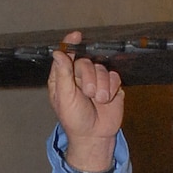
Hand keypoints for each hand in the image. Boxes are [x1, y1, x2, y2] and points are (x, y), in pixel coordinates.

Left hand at [48, 30, 123, 172]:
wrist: (95, 135)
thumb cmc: (74, 119)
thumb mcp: (64, 98)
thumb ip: (62, 74)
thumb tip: (58, 53)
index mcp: (63, 77)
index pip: (66, 54)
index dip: (70, 44)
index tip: (76, 36)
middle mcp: (79, 75)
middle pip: (86, 61)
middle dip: (89, 77)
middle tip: (88, 93)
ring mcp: (96, 79)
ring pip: (102, 68)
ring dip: (101, 86)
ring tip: (98, 100)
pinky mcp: (111, 85)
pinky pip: (114, 76)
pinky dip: (111, 88)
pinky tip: (107, 99)